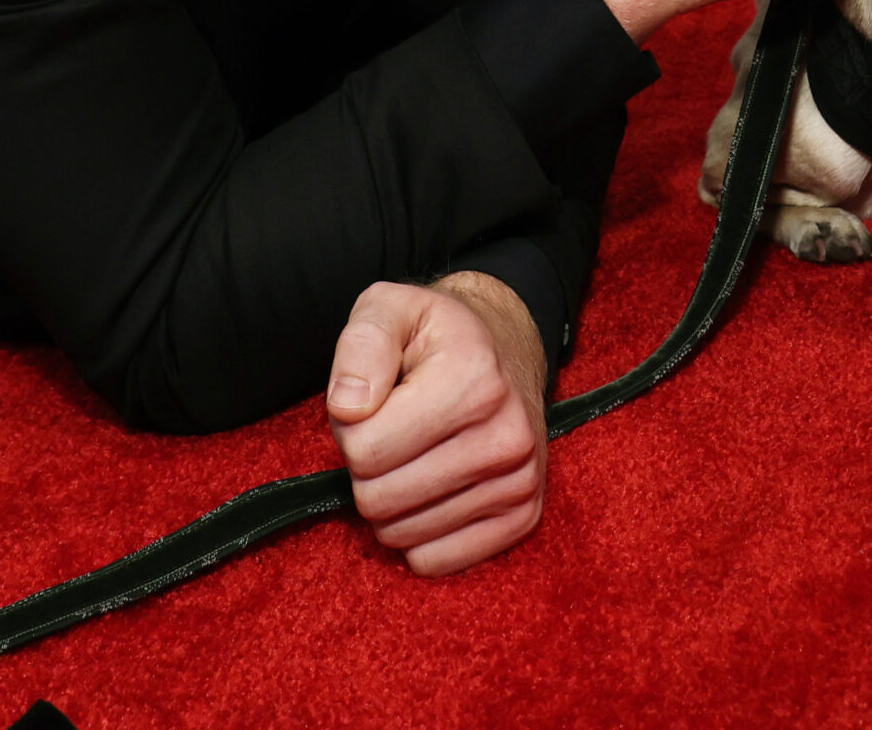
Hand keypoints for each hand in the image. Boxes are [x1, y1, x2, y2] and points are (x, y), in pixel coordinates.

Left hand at [326, 272, 547, 576]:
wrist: (506, 350)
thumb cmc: (434, 335)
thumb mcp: (389, 309)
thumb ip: (361, 345)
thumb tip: (348, 407)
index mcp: (474, 379)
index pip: (364, 448)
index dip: (349, 428)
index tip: (374, 402)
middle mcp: (507, 435)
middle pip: (378, 499)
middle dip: (366, 468)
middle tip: (390, 432)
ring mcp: (520, 482)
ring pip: (402, 534)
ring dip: (390, 501)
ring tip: (412, 454)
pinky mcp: (523, 517)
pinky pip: (435, 561)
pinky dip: (417, 533)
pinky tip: (430, 490)